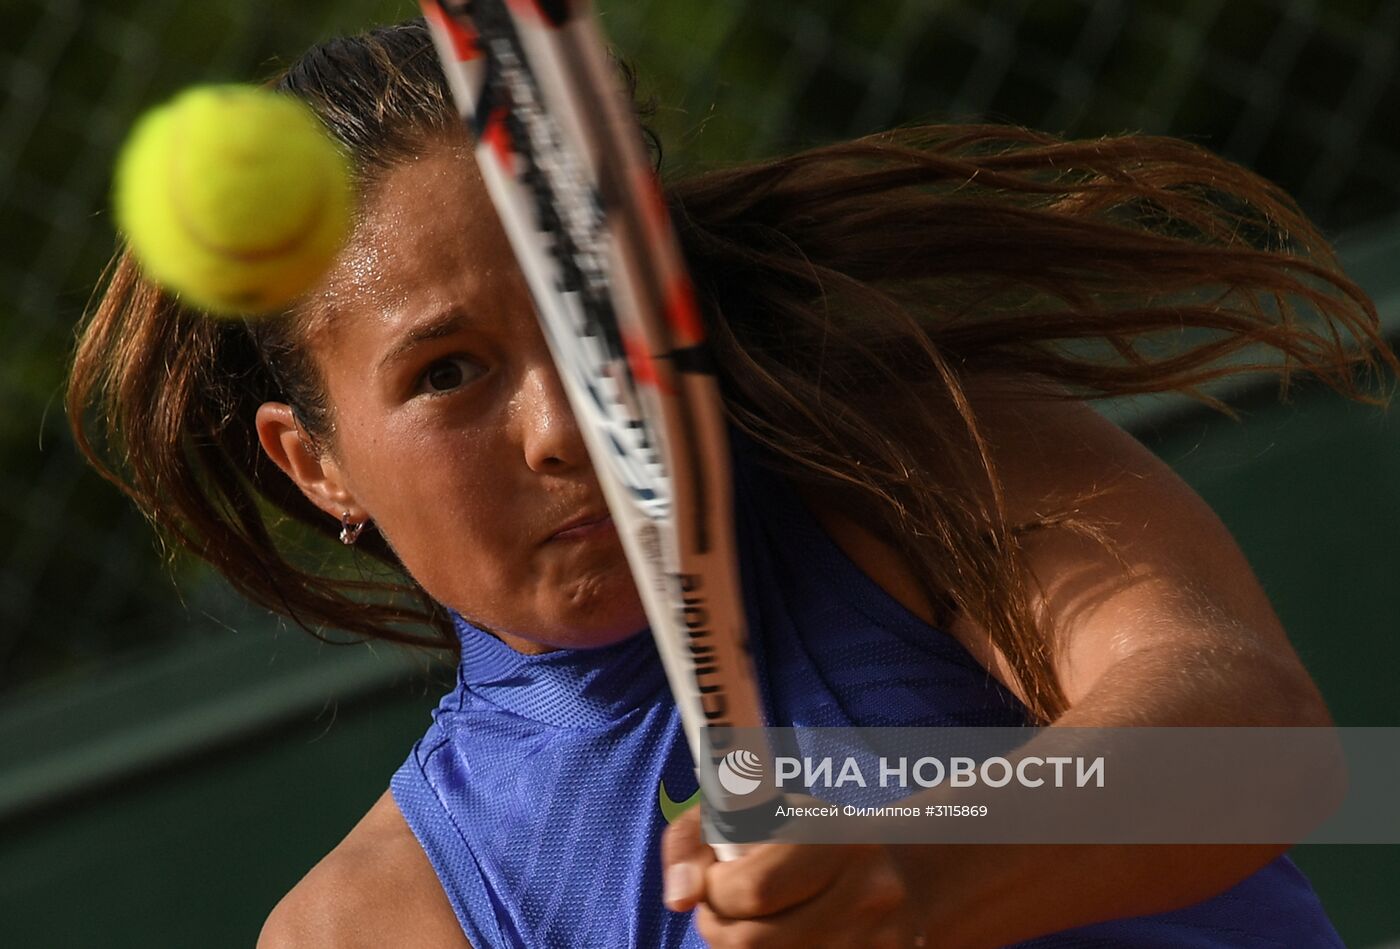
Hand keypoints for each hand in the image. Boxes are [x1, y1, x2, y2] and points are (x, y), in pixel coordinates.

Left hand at [660, 805, 926, 947]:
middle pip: (753, 944)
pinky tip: (785, 941)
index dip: (715, 892)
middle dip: (720, 931)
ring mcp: (879, 941)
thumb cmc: (812, 839)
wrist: (904, 871)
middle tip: (724, 915)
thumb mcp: (757, 813)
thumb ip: (695, 838)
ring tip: (752, 927)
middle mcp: (867, 892)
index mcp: (835, 838)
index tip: (716, 880)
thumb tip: (678, 895)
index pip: (749, 890)